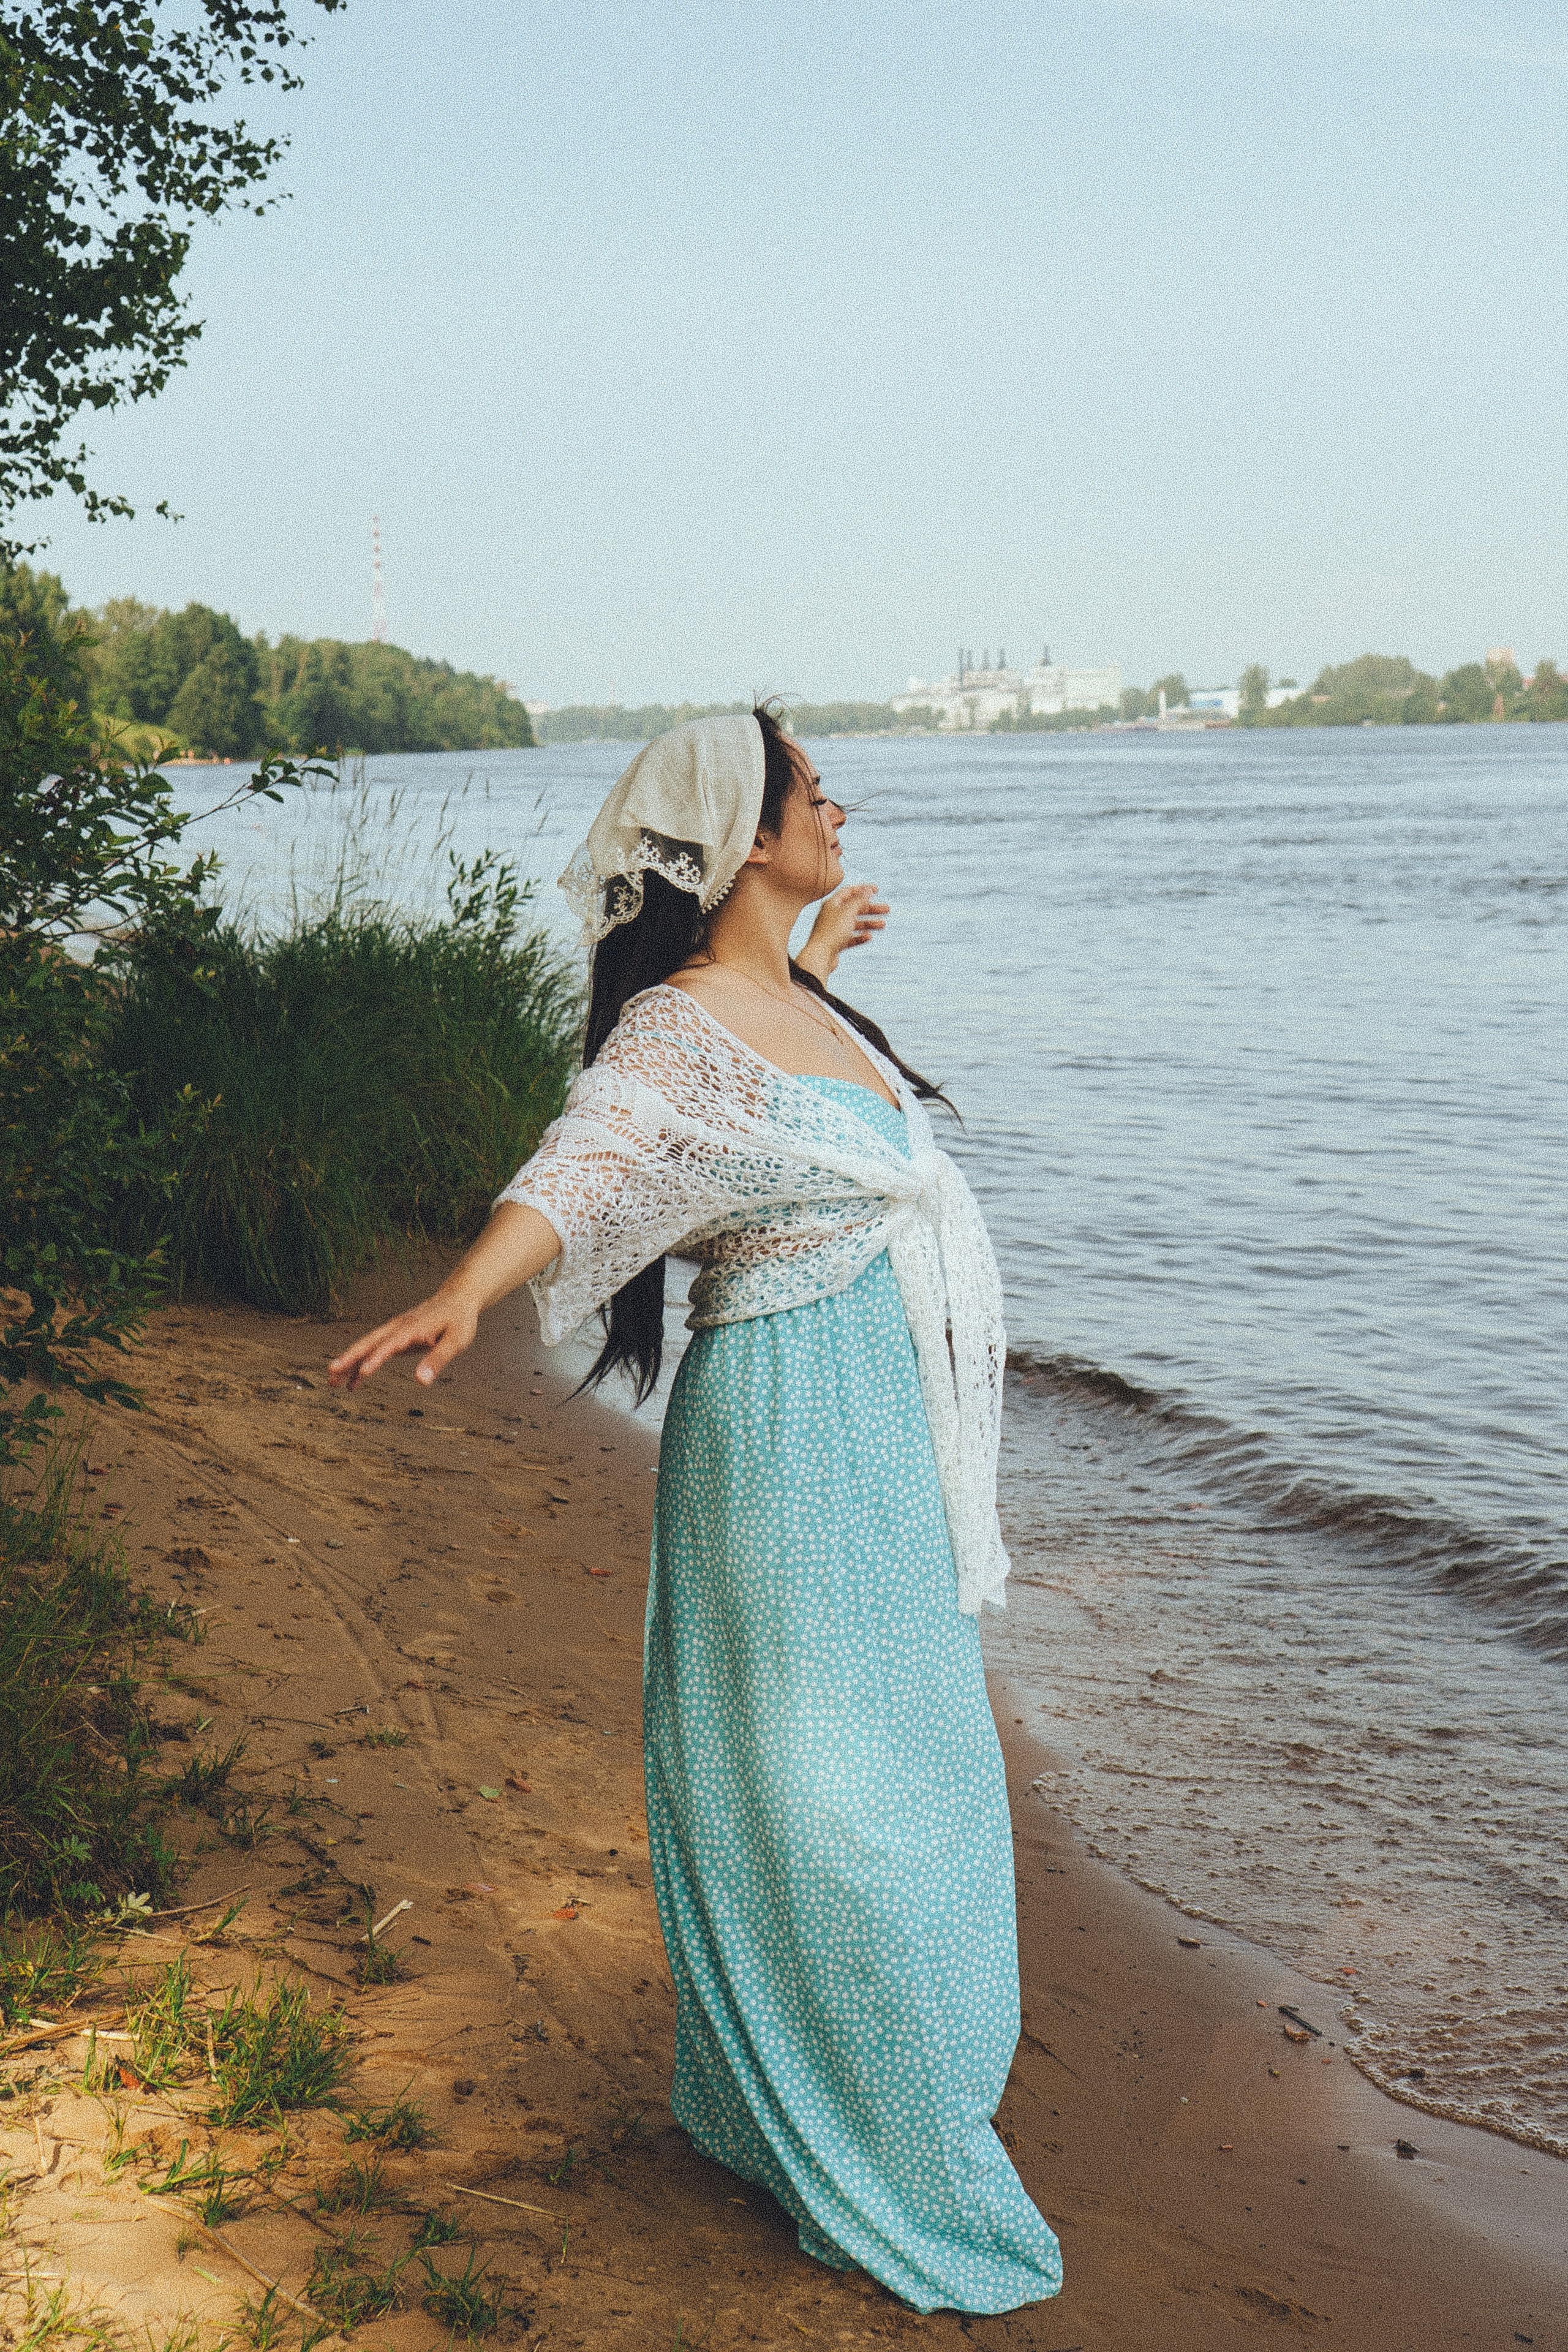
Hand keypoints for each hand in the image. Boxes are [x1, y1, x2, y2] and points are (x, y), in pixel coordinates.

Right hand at [328, 1287, 479, 1390]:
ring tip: (332, 1382)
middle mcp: (398, 1327)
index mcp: (412, 1328)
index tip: (363, 1372)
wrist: (457, 1298)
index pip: (390, 1345)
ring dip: (349, 1363)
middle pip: (368, 1343)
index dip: (376, 1358)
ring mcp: (394, 1331)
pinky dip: (363, 1365)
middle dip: (349, 1358)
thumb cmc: (459, 1319)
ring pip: (367, 1346)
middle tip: (331, 1373)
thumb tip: (421, 1381)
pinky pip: (375, 1350)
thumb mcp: (456, 1340)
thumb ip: (437, 1360)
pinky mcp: (396, 1336)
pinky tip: (354, 1382)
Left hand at [796, 882, 888, 981]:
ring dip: (869, 923)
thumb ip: (859, 900)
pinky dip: (860, 937)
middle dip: (871, 908)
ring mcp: (833, 930)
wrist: (820, 956)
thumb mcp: (848, 912)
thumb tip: (868, 890)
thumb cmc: (831, 932)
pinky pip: (851, 938)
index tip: (876, 890)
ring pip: (854, 924)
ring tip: (882, 925)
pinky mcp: (836, 943)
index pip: (849, 892)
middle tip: (887, 909)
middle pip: (854, 908)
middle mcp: (832, 915)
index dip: (863, 889)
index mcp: (832, 904)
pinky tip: (869, 937)